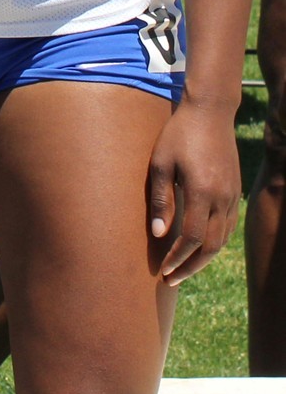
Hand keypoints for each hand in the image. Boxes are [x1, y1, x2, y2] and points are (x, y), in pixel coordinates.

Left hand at [147, 95, 241, 283]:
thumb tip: (157, 233)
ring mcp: (232, 196)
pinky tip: (201, 247)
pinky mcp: (236, 192)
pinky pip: (229, 227)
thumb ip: (160, 199)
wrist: (210, 113)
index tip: (161, 270)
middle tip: (171, 280)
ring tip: (183, 269)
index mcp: (202, 191)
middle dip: (190, 267)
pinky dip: (215, 243)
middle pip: (210, 246)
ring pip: (222, 240)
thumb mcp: (160, 162)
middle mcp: (222, 198)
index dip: (176, 258)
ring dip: (203, 258)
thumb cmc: (178, 134)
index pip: (191, 238)